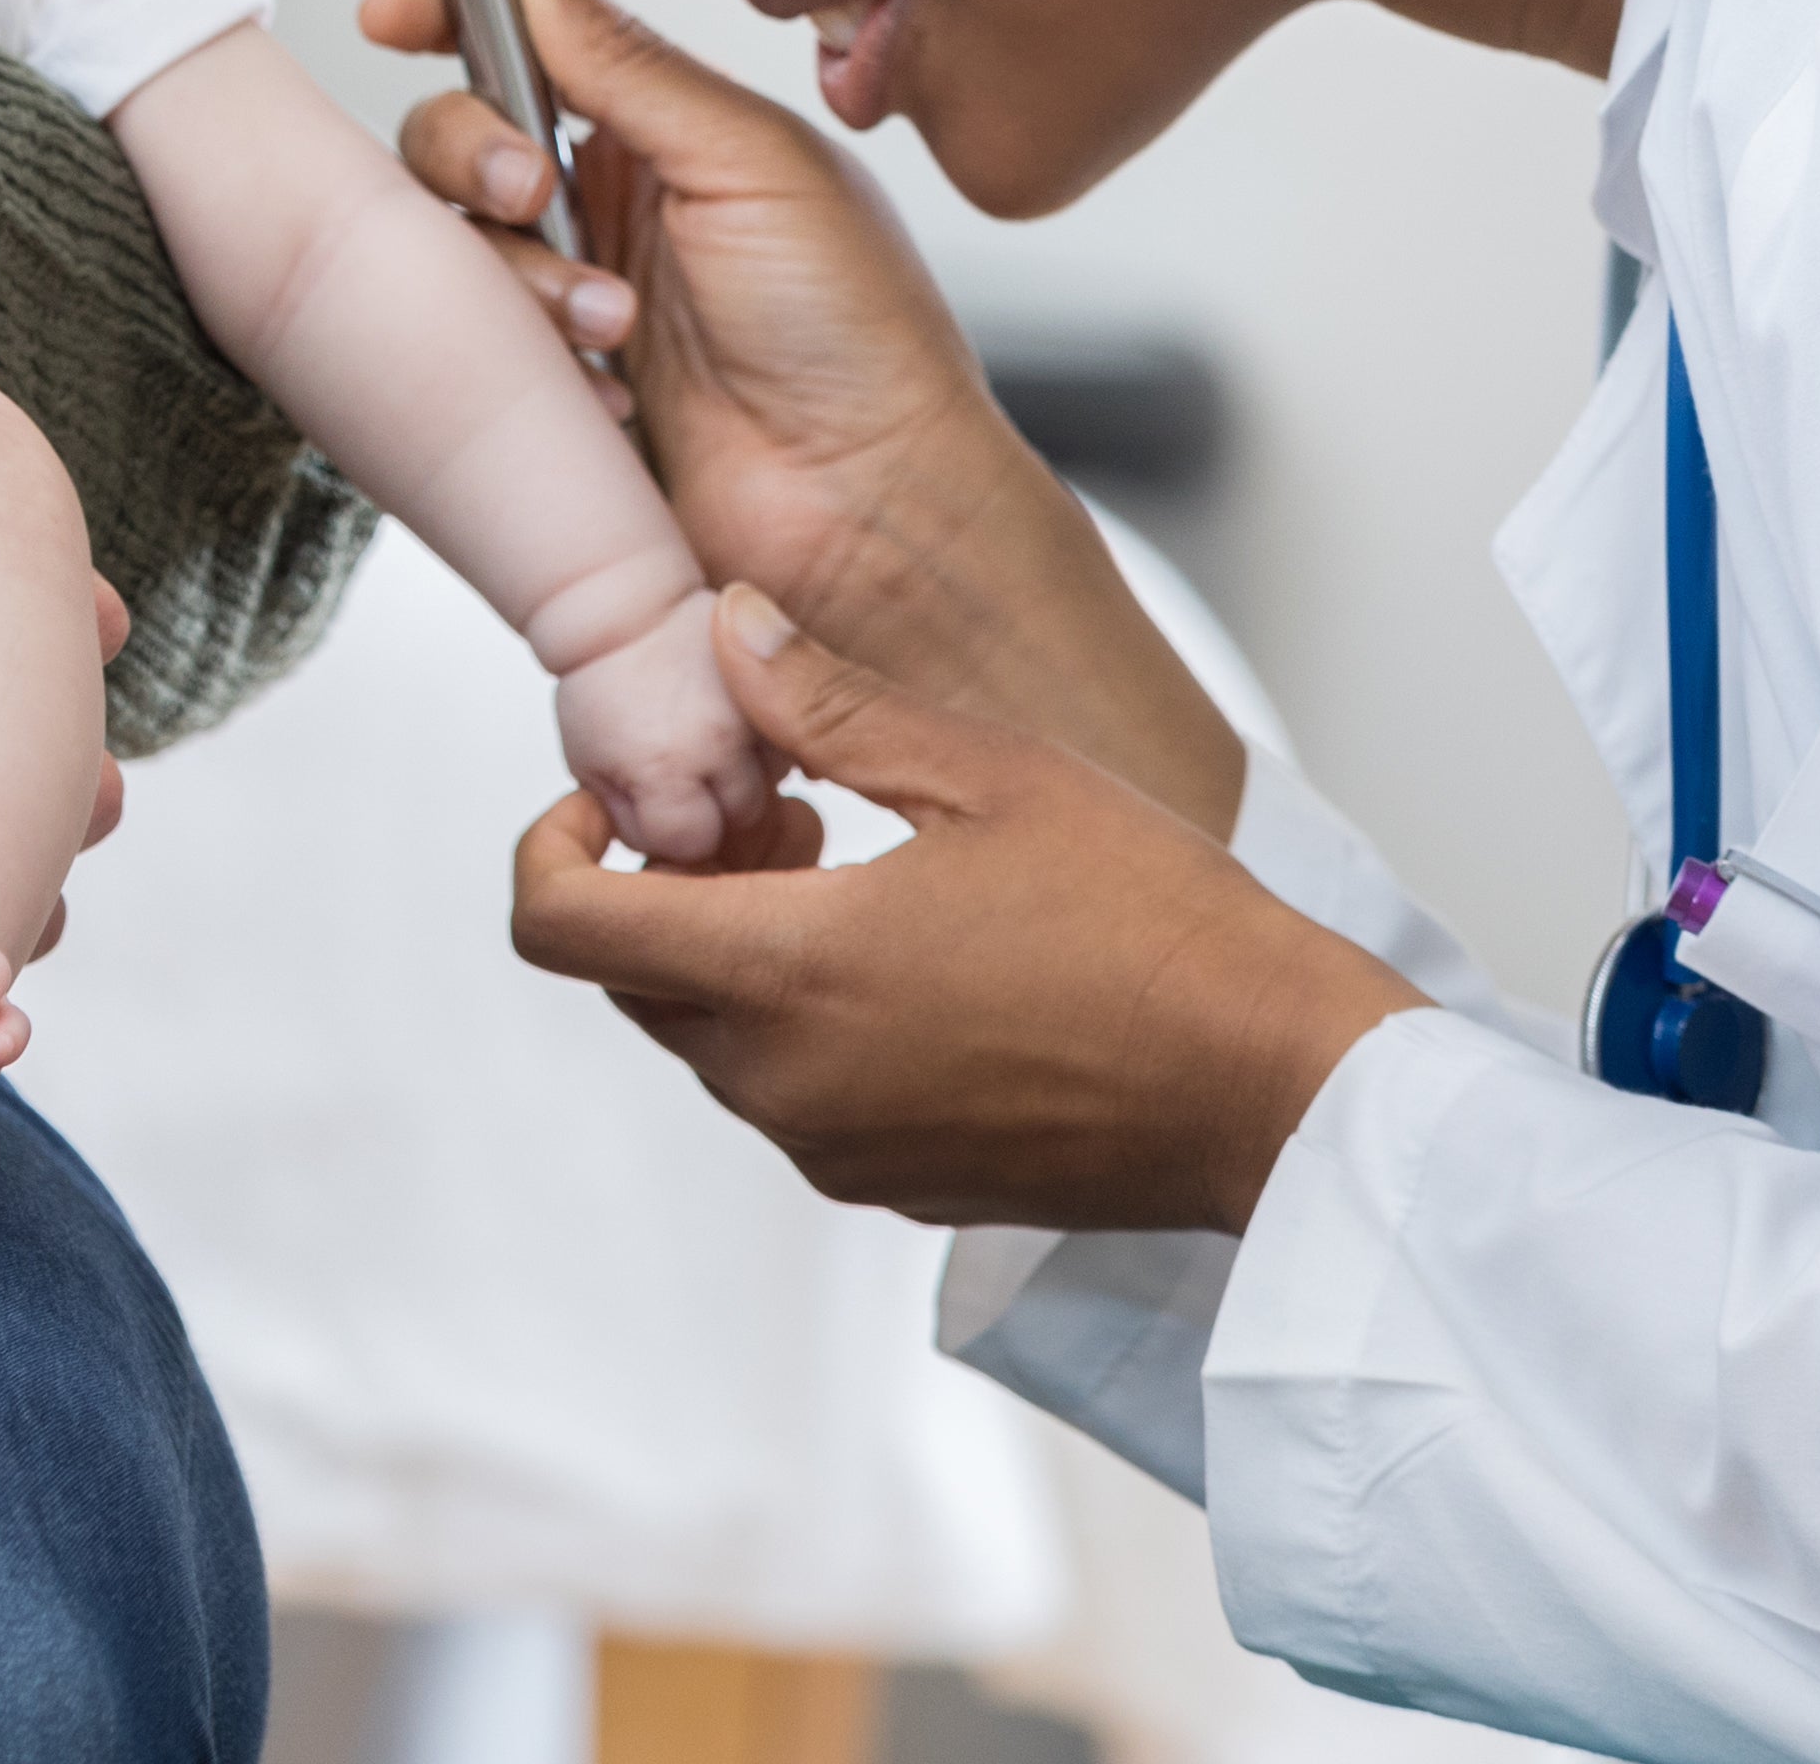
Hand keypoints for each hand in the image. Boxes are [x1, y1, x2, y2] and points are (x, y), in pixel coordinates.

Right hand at [373, 0, 1240, 833]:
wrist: (869, 516)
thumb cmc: (859, 340)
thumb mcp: (749, 163)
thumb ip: (624, 57)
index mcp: (664, 128)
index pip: (525, 35)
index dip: (448, 7)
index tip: (396, 10)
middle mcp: (605, 204)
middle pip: (458, 130)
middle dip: (471, 149)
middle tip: (528, 188)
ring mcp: (567, 297)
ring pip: (450, 238)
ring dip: (516, 270)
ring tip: (610, 323)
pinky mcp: (540, 387)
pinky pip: (462, 343)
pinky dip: (516, 352)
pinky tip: (601, 389)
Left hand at [513, 587, 1418, 1237]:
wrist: (1270, 1087)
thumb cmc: (1147, 919)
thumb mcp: (981, 770)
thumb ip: (822, 703)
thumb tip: (720, 630)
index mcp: (783, 974)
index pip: (558, 926)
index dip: (549, 846)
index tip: (616, 796)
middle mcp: (785, 1082)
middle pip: (632, 976)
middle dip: (668, 882)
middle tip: (782, 811)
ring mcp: (836, 1149)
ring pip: (712, 1035)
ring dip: (741, 947)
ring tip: (860, 867)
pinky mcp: (892, 1188)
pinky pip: (792, 1092)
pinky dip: (803, 1018)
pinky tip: (911, 953)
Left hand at [549, 586, 774, 870]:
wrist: (627, 610)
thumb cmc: (603, 689)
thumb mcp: (593, 769)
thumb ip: (638, 827)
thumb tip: (676, 866)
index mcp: (663, 767)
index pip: (689, 845)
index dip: (671, 833)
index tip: (654, 805)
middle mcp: (721, 743)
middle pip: (740, 825)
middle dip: (715, 816)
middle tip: (681, 777)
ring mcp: (762, 715)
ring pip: (776, 791)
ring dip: (747, 786)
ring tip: (706, 752)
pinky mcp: (786, 692)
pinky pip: (794, 752)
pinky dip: (769, 755)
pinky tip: (735, 736)